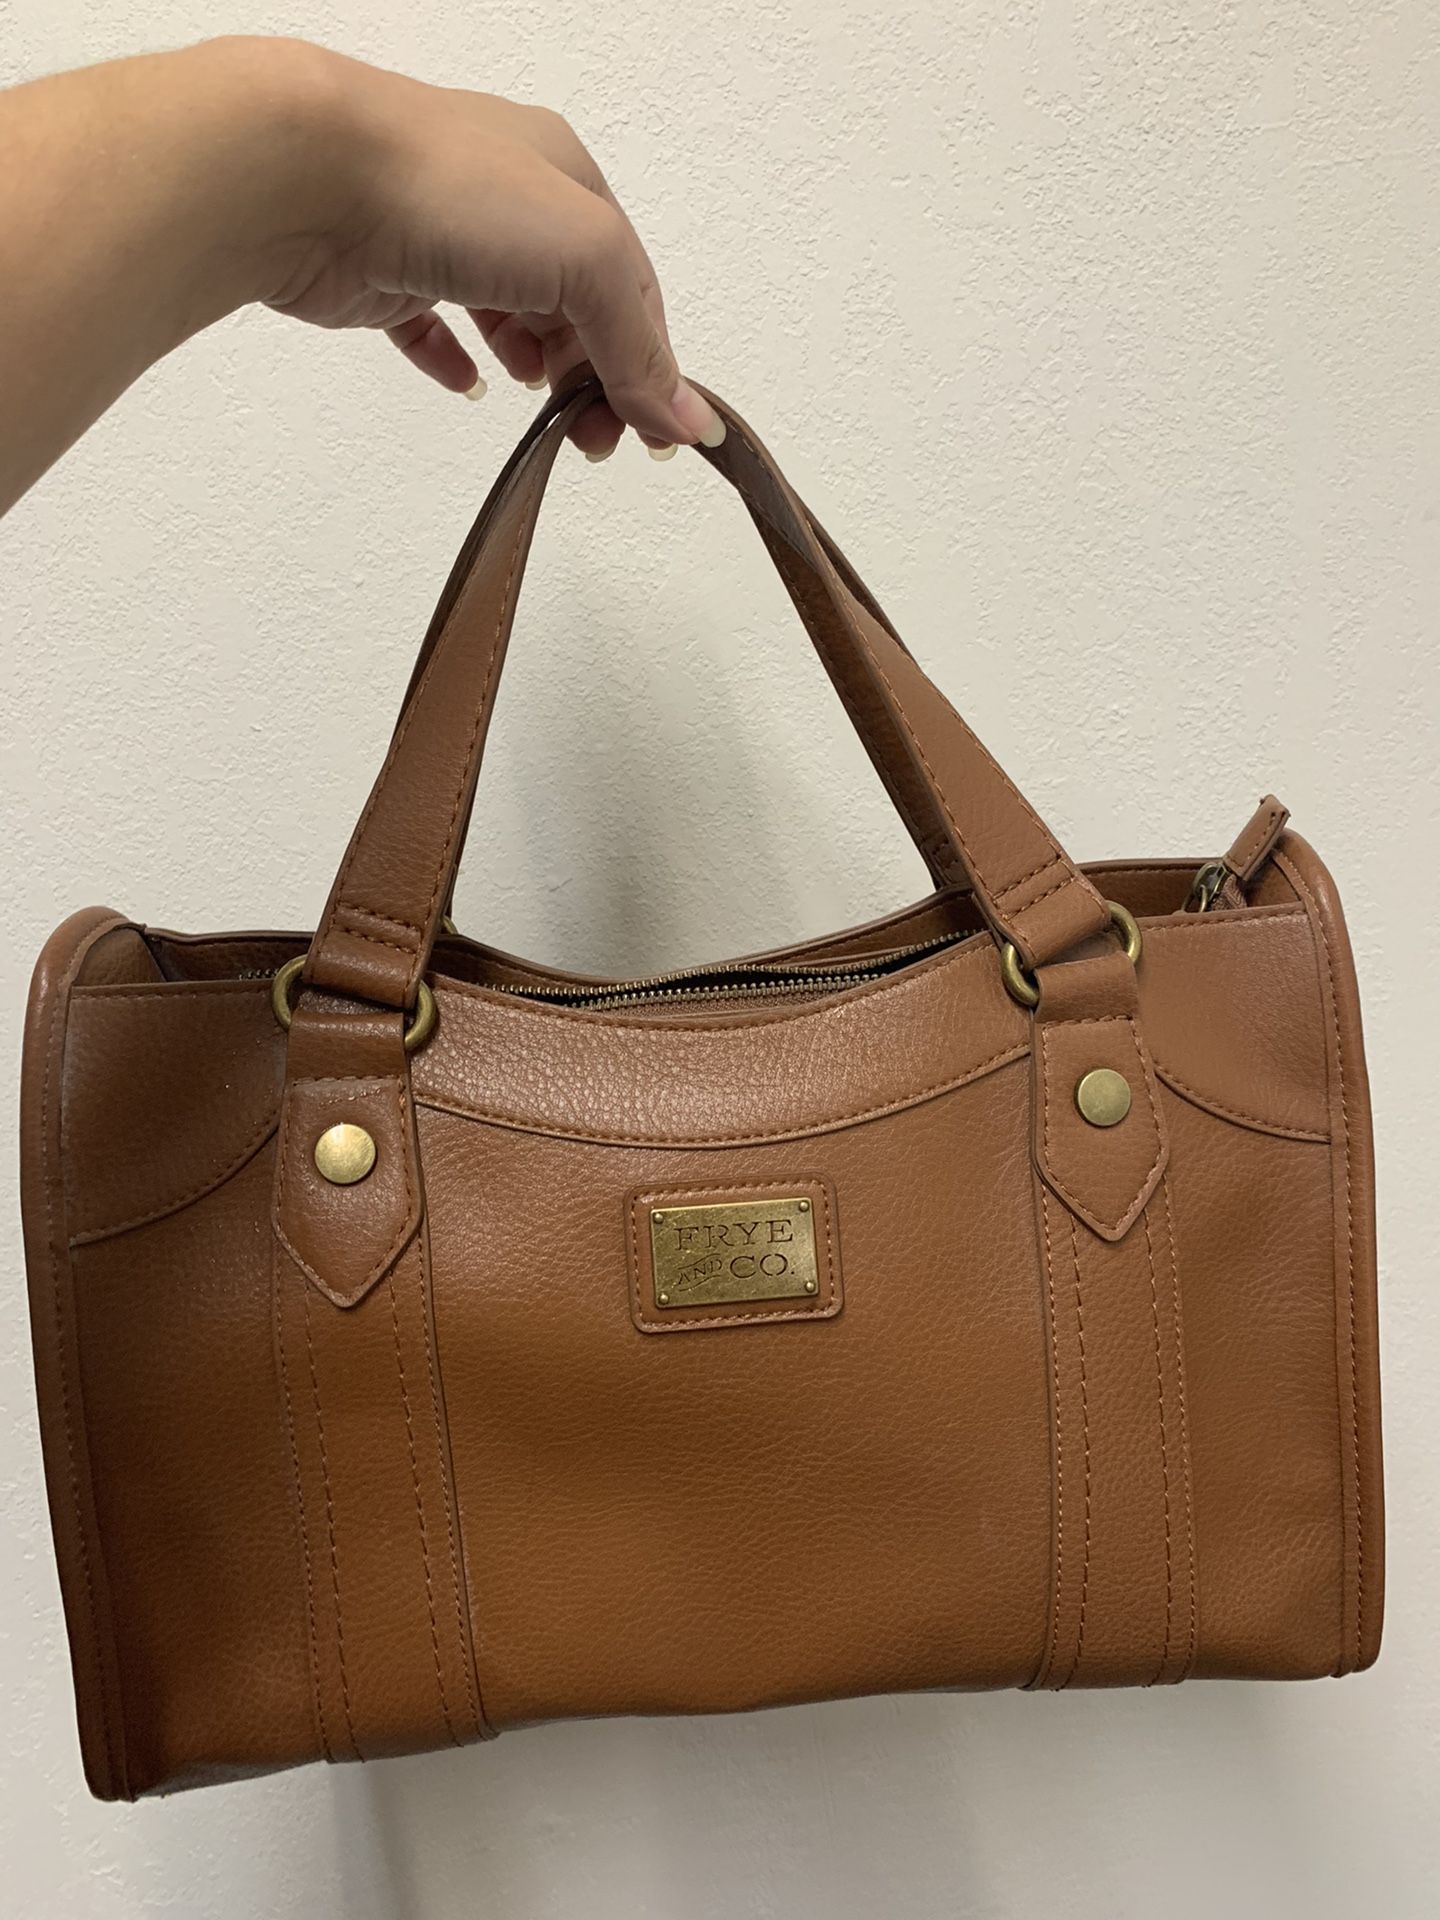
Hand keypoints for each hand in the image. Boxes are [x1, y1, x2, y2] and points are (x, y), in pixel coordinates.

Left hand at [249, 40, 721, 457]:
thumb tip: (686, 418)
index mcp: (569, 178)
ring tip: (538, 409)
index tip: (653, 436)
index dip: (650, 365)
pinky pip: (431, 325)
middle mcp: (509, 200)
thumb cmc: (448, 187)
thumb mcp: (585, 257)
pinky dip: (457, 360)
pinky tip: (469, 386)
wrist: (307, 176)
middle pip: (575, 307)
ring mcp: (443, 235)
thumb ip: (637, 345)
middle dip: (593, 377)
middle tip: (591, 441)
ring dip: (535, 367)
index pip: (632, 287)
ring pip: (509, 315)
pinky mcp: (383, 272)